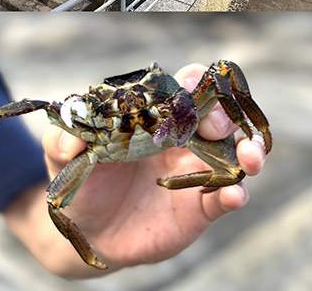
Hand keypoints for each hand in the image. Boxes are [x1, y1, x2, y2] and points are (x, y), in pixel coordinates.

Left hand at [37, 63, 266, 275]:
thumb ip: (61, 141)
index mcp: (150, 118)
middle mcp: (179, 140)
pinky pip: (226, 197)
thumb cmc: (81, 182)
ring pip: (234, 153)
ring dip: (247, 150)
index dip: (190, 82)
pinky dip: (235, 193)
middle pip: (215, 115)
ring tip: (249, 156)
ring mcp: (192, 172)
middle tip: (209, 125)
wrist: (86, 229)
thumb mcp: (62, 158)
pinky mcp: (198, 208)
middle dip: (221, 113)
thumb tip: (71, 133)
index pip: (179, 89)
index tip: (189, 86)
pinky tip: (233, 194)